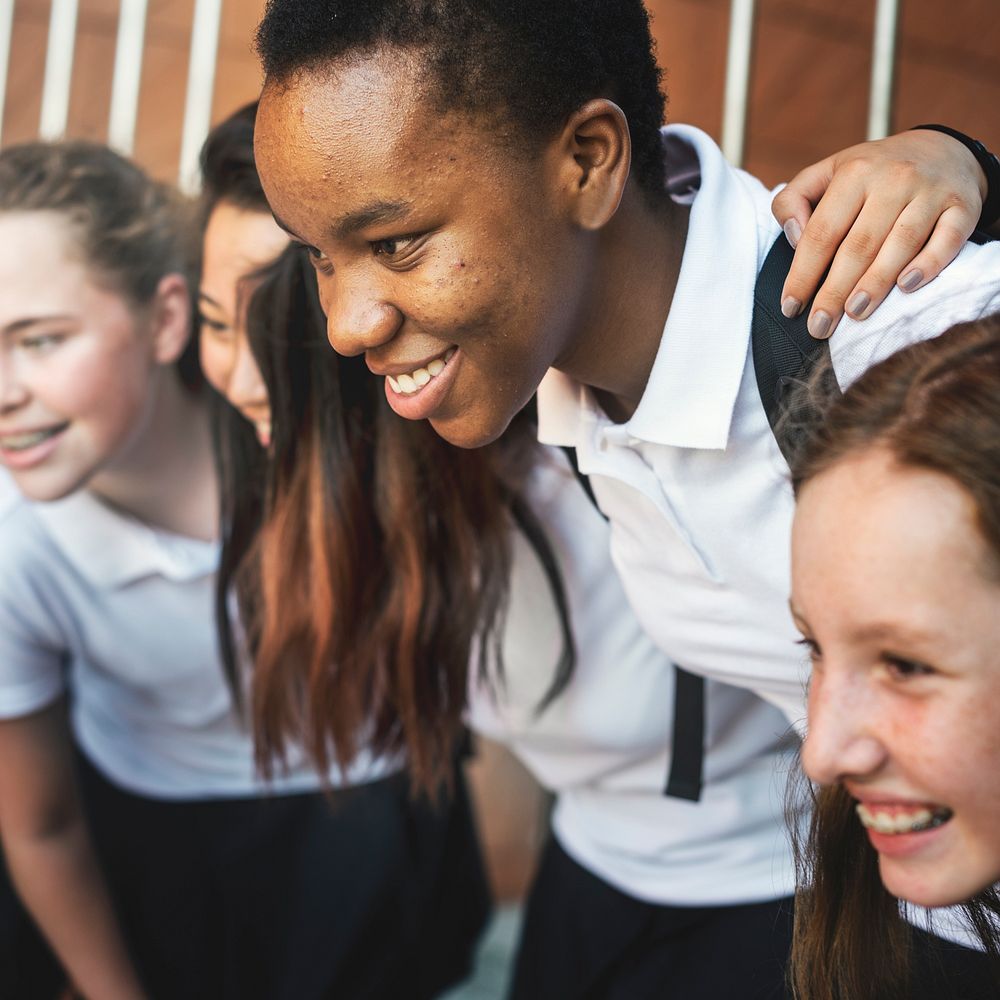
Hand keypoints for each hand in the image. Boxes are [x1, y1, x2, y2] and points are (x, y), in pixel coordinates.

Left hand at [771, 129, 986, 338]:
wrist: (941, 150)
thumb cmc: (871, 173)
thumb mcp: (826, 172)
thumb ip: (793, 200)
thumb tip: (793, 238)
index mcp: (855, 173)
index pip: (822, 232)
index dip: (803, 274)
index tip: (790, 307)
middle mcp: (894, 179)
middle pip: (859, 245)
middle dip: (835, 291)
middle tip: (819, 327)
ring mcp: (931, 192)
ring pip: (901, 244)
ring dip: (876, 284)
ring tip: (854, 314)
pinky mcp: (963, 207)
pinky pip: (948, 239)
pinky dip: (929, 264)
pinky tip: (906, 287)